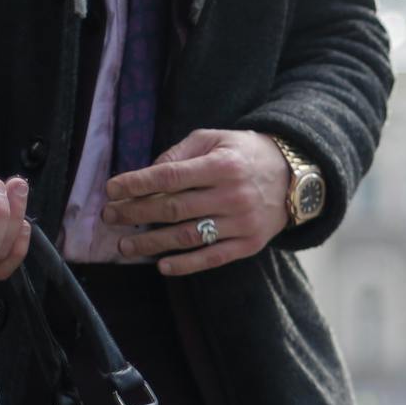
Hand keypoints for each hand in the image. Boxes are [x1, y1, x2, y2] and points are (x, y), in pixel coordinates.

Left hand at [101, 129, 290, 275]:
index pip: (170, 177)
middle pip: (173, 209)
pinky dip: (185, 264)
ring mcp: (242, 223)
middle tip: (110, 217)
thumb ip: (181, 153)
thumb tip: (149, 174)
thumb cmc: (247, 154)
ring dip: (151, 244)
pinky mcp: (249, 244)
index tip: (111, 190)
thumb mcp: (216, 139)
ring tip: (125, 246)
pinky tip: (162, 265)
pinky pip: (212, 258)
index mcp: (222, 165)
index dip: (136, 184)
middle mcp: (232, 195)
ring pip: (188, 237)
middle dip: (135, 213)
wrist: (296, 177)